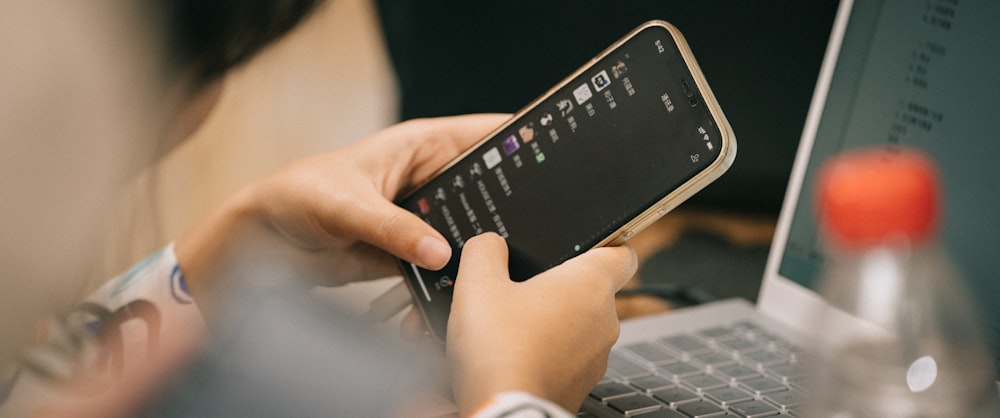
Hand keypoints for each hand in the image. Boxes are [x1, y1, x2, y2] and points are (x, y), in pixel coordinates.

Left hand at [175, 114, 509, 305]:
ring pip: (468, 230)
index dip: (519, 145)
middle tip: (533, 231)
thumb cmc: (298, 198)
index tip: (549, 162)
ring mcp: (422, 218)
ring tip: (500, 267)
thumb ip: (395, 230)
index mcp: (420, 147)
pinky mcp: (410, 251)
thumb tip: (440, 253)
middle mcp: (428, 180)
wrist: (264, 242)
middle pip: (486, 188)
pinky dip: (452, 279)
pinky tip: (466, 292)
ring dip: (478, 249)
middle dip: (506, 208)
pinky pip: (444, 265)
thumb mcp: (349, 207)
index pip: (485, 136)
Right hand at [447, 233, 636, 414]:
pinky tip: (512, 353)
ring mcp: (596, 357)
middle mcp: (604, 320)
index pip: (621, 251)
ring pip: (578, 326)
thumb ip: (485, 251)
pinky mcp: (580, 384)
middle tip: (520, 286)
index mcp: (590, 285)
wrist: (503, 413)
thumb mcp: (477, 285)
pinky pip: (568, 357)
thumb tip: (490, 245)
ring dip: (550, 321)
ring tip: (509, 324)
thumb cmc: (499, 350)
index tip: (582, 243)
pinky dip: (546, 352)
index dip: (603, 241)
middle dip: (557, 286)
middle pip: (591, 290)